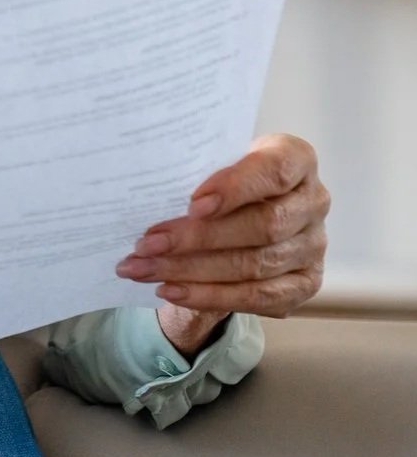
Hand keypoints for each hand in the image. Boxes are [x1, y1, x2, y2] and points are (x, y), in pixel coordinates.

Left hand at [116, 134, 328, 354]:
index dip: (235, 188)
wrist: (240, 211)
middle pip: (262, 226)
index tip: (192, 204)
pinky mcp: (305, 282)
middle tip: (146, 244)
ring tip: (143, 269)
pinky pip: (258, 297)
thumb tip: (148, 198)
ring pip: (255, 265)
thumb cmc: (221, 180)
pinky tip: (172, 290)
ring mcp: (313, 245)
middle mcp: (313, 202)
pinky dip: (209, 296)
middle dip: (197, 238)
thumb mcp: (212, 163)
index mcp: (296, 159)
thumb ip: (196, 173)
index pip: (274, 170)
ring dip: (192, 271)